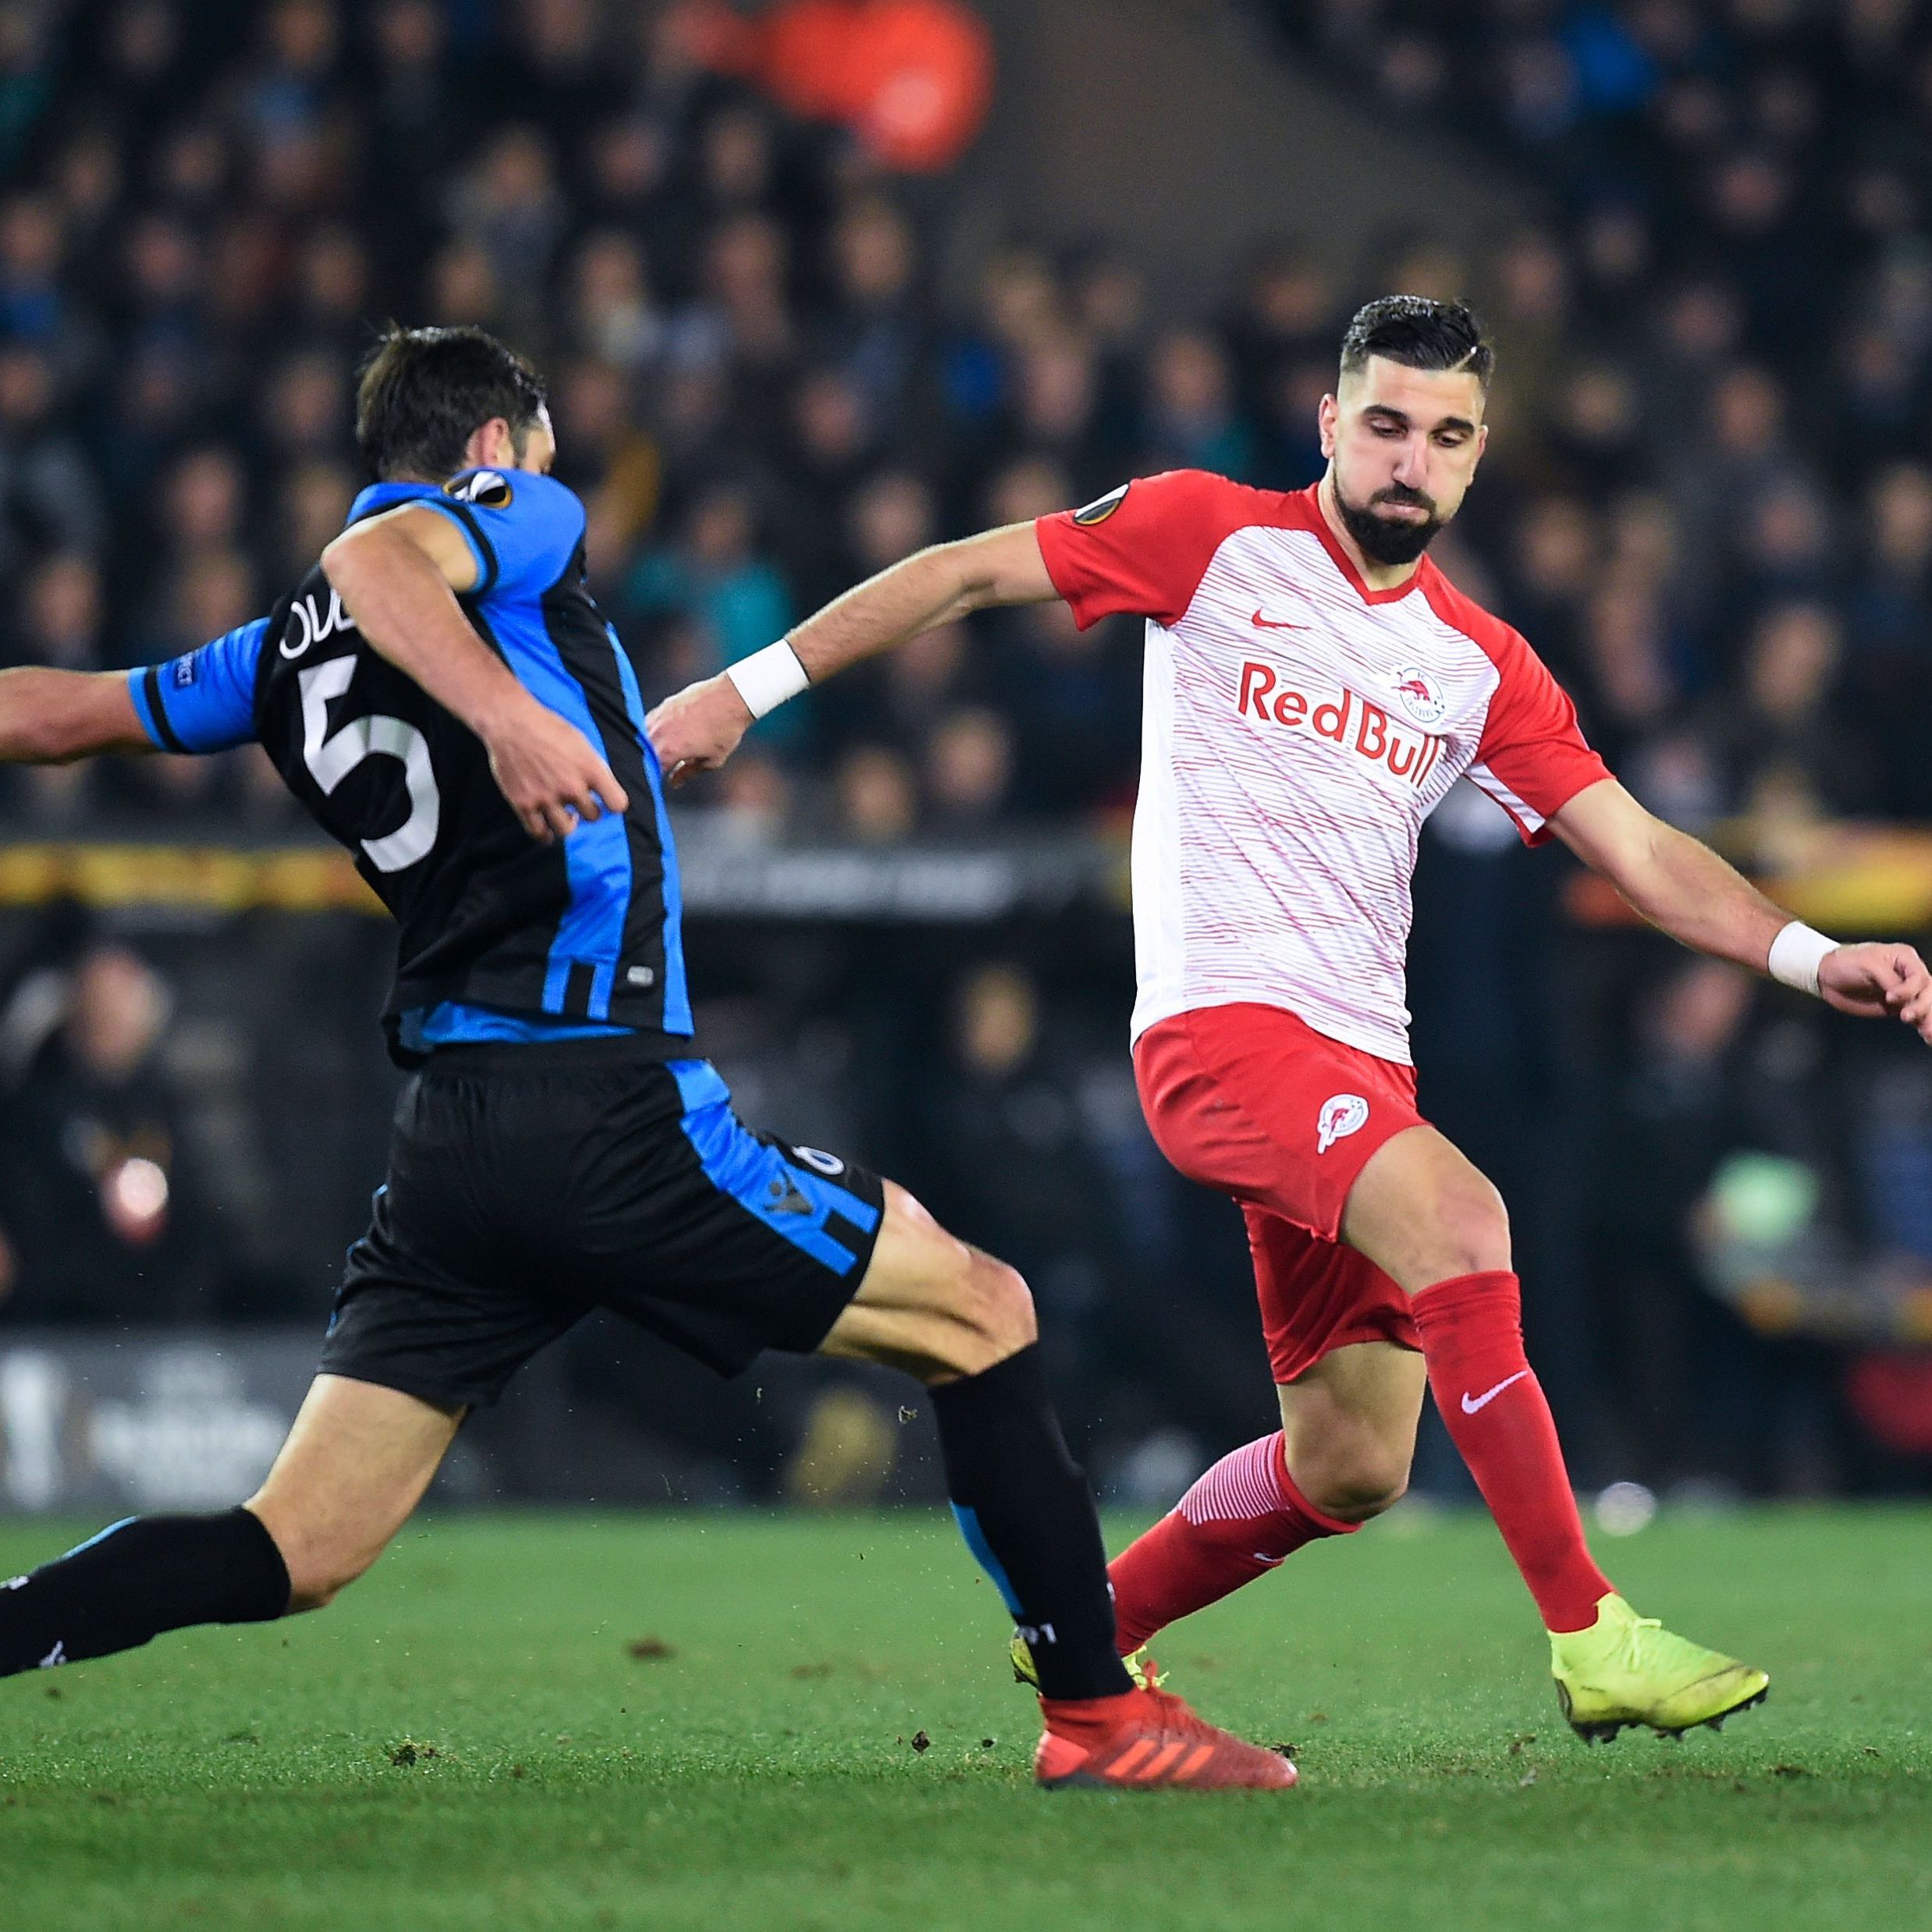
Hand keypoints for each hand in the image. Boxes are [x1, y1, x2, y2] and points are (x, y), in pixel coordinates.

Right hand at [481, 695, 628, 841]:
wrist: (511, 723)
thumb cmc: (548, 728)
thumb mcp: (581, 742)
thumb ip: (594, 768)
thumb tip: (604, 790)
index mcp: (590, 769)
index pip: (617, 804)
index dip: (613, 804)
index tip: (607, 802)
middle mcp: (570, 786)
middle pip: (593, 817)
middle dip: (589, 811)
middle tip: (580, 804)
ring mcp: (546, 797)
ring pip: (566, 830)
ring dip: (568, 824)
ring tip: (566, 817)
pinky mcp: (523, 803)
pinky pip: (538, 832)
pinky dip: (545, 835)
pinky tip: (547, 831)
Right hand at [646, 673, 752, 787]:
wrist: (733, 696)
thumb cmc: (726, 729)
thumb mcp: (712, 760)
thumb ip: (688, 772)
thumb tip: (675, 782)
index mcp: (669, 750)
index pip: (651, 771)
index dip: (654, 780)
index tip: (660, 782)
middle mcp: (659, 733)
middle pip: (643, 755)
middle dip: (649, 764)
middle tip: (662, 769)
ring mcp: (659, 716)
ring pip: (643, 737)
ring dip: (649, 747)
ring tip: (662, 752)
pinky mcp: (664, 705)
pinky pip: (649, 721)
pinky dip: (653, 731)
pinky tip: (664, 735)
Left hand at [1819, 941, 1931, 1041]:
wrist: (1827, 977)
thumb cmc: (1846, 962)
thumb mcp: (1867, 964)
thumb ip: (1888, 980)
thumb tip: (1903, 998)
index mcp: (1905, 958)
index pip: (1919, 976)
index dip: (1909, 989)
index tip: (1891, 997)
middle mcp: (1909, 975)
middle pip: (1928, 992)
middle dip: (1923, 1007)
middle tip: (1906, 1017)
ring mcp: (1905, 992)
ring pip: (1926, 1006)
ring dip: (1928, 1020)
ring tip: (1928, 1035)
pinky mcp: (1898, 1007)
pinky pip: (1917, 1017)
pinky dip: (1923, 1026)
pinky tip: (1928, 1038)